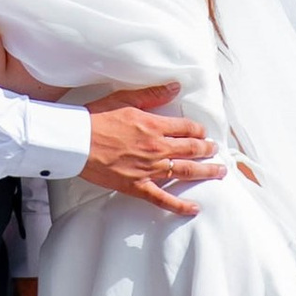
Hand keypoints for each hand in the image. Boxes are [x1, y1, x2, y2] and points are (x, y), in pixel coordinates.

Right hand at [80, 89, 224, 216]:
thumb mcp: (125, 98)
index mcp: (154, 126)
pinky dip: (180, 205)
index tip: (203, 133)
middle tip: (216, 151)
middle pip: (192, 149)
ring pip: (185, 172)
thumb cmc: (96, 117)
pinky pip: (163, 199)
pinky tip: (195, 208)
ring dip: (205, 172)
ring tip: (219, 172)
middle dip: (207, 150)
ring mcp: (149, 169)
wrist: (76, 141)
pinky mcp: (137, 186)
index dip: (198, 130)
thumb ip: (153, 93)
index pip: (187, 128)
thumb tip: (175, 87)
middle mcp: (157, 148)